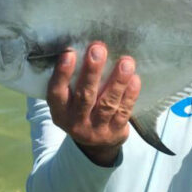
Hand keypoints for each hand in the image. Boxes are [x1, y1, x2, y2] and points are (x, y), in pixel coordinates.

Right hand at [47, 42, 140, 165]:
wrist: (96, 145)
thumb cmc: (81, 110)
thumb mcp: (69, 102)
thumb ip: (72, 81)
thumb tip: (81, 46)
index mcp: (60, 111)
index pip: (57, 92)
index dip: (62, 73)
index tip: (69, 52)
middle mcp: (75, 122)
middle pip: (85, 96)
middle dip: (92, 71)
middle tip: (98, 49)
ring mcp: (96, 129)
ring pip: (107, 104)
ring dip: (117, 81)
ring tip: (126, 62)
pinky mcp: (115, 132)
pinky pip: (123, 112)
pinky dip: (130, 95)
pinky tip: (134, 79)